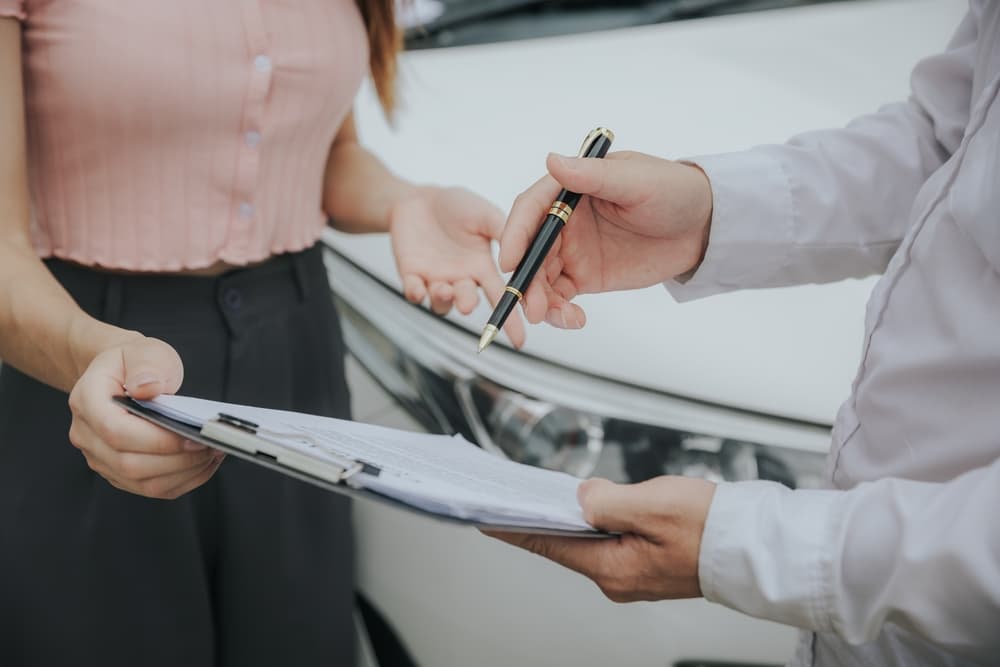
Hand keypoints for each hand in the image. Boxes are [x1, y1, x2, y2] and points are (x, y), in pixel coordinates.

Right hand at [68, 337, 223, 498]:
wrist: (122, 374)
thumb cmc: (134, 363)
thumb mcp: (143, 351)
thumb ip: (146, 367)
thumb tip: (148, 388)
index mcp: (87, 401)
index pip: (117, 433)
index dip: (157, 440)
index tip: (194, 436)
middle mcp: (86, 435)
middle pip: (130, 464)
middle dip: (178, 460)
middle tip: (213, 445)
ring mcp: (100, 458)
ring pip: (143, 483)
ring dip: (184, 473)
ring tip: (214, 453)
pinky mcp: (118, 473)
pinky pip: (152, 487)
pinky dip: (183, 480)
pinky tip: (204, 463)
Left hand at [389, 186, 525, 346]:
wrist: (421, 199)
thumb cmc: (457, 206)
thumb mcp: (486, 214)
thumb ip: (505, 232)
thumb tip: (522, 254)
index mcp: (483, 267)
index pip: (500, 296)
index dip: (510, 319)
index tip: (519, 341)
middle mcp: (462, 278)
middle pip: (468, 301)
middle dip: (468, 304)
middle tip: (467, 303)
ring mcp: (436, 279)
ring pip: (441, 303)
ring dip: (443, 300)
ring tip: (444, 288)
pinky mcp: (412, 274)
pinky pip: (413, 292)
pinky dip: (415, 293)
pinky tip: (418, 288)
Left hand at [485, 476, 714, 601]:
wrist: (757, 546)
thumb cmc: (713, 528)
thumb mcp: (652, 504)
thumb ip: (606, 501)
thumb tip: (579, 498)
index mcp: (613, 568)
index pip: (548, 544)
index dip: (515, 527)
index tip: (487, 517)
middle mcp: (619, 578)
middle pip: (566, 542)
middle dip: (544, 516)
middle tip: (518, 492)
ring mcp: (634, 573)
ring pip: (590, 540)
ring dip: (575, 516)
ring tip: (554, 493)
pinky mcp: (648, 563)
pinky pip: (611, 540)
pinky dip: (599, 521)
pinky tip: (597, 503)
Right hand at [499, 151, 713, 328]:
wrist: (702, 226)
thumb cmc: (673, 191)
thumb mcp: (635, 181)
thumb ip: (592, 176)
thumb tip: (552, 161)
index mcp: (569, 190)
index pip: (530, 211)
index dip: (515, 235)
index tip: (508, 260)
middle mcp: (563, 220)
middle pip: (530, 250)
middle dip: (527, 279)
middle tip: (533, 305)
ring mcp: (572, 250)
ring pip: (541, 278)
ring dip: (540, 300)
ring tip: (557, 317)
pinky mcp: (585, 276)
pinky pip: (560, 297)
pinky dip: (559, 312)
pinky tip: (573, 320)